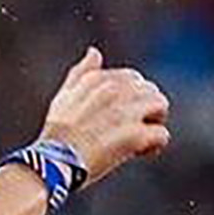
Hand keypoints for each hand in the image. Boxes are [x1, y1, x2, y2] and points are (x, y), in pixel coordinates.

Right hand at [40, 47, 170, 186]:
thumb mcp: (64, 96)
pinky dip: (154, 145)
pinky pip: (161, 134)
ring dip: (154, 121)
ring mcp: (124, 113)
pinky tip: (141, 152)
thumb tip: (94, 52)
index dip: (131, 97)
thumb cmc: (57, 133)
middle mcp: (113, 91)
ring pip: (160, 105)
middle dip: (146, 107)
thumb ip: (81, 73)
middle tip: (132, 127)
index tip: (119, 114)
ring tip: (141, 137)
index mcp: (96, 79)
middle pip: (150, 90)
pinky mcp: (133, 136)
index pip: (132, 78)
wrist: (52, 162)